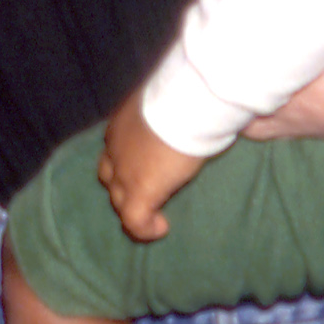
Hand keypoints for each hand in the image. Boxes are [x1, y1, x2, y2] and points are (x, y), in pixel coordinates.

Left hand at [98, 92, 200, 241]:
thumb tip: (213, 111)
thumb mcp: (178, 103)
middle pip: (109, 174)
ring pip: (118, 199)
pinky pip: (134, 221)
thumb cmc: (188, 94)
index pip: (115, 146)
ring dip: (133, 207)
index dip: (126, 159)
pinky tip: (161, 229)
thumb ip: (183, 112)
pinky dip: (145, 228)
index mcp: (123, 124)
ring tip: (154, 214)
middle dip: (124, 185)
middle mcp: (115, 148)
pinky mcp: (139, 192)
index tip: (146, 164)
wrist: (188, 102)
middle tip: (147, 190)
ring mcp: (124, 172)